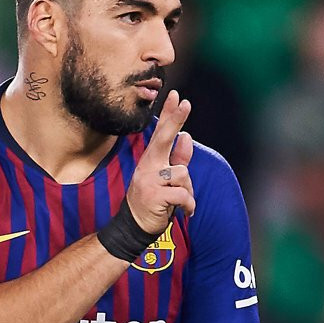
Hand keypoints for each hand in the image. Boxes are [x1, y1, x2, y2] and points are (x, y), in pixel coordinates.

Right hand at [125, 90, 194, 232]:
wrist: (134, 226)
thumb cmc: (154, 200)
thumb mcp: (166, 178)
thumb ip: (177, 158)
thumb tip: (186, 136)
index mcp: (151, 159)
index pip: (161, 133)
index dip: (169, 114)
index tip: (176, 96)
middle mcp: (148, 165)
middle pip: (164, 138)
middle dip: (175, 120)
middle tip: (185, 103)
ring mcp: (149, 180)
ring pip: (183, 174)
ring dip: (188, 191)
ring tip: (180, 202)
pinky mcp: (154, 196)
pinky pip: (183, 195)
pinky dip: (188, 205)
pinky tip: (184, 211)